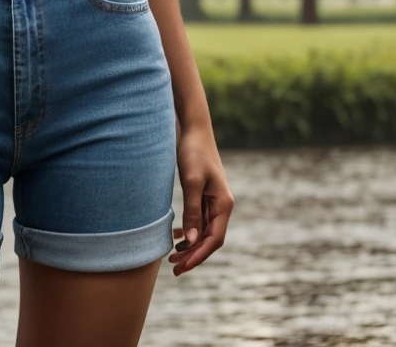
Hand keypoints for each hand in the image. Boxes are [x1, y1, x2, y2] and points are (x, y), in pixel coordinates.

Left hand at [168, 123, 233, 275]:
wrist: (193, 129)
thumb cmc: (193, 152)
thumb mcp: (191, 181)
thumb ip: (192, 210)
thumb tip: (192, 239)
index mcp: (224, 204)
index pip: (214, 239)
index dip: (199, 255)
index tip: (182, 266)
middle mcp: (221, 205)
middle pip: (209, 238)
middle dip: (193, 254)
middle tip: (173, 266)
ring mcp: (213, 201)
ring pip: (203, 230)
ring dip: (190, 244)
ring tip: (172, 255)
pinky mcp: (203, 194)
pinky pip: (198, 219)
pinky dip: (189, 230)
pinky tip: (176, 234)